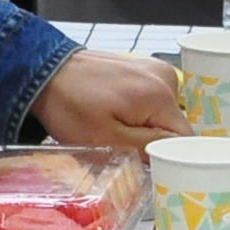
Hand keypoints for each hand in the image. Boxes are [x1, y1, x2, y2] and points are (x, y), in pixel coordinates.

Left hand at [36, 49, 184, 148]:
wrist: (44, 72)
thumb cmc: (69, 106)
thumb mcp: (107, 138)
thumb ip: (148, 148)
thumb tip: (176, 157)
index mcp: (160, 95)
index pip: (185, 139)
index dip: (169, 156)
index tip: (146, 163)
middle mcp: (165, 77)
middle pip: (175, 125)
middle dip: (154, 140)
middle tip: (124, 145)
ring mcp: (154, 68)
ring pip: (164, 114)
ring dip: (145, 126)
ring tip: (116, 126)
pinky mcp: (143, 66)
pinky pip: (153, 99)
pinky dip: (140, 111)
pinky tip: (116, 112)